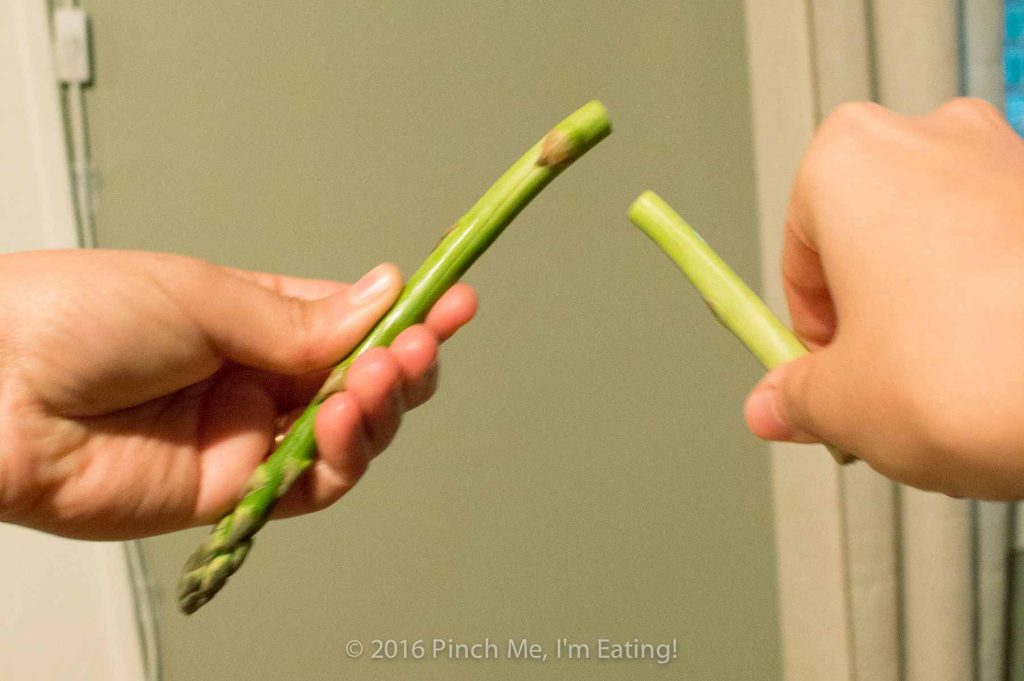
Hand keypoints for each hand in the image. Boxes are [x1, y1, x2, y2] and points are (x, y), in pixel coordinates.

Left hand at [0, 249, 475, 537]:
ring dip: (380, 404)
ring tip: (382, 373)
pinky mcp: (232, 490)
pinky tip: (344, 416)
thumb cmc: (76, 317)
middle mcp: (258, 378)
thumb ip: (301, 318)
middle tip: (424, 340)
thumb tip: (383, 294)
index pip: (350, 321)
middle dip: (405, 361)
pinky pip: (310, 483)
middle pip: (362, 380)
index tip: (453, 297)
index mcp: (252, 318)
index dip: (406, 313)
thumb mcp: (205, 295)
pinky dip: (342, 454)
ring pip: (349, 435)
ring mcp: (248, 436)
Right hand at [743, 98, 1023, 499]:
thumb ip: (797, 399)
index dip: (809, 332)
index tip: (821, 373)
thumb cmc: (979, 366)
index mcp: (849, 163)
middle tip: (882, 385)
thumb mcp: (844, 404)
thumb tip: (781, 405)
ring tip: (953, 389)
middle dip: (876, 318)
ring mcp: (1013, 160)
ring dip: (940, 315)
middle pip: (874, 242)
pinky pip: (1010, 254)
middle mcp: (934, 138)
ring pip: (948, 248)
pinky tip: (1006, 370)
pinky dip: (1000, 307)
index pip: (800, 258)